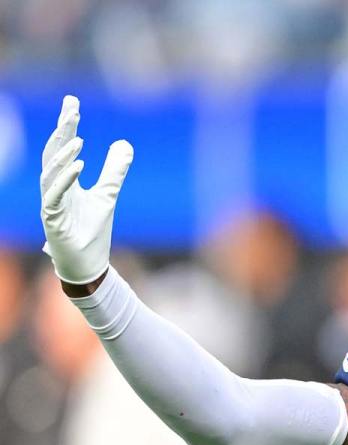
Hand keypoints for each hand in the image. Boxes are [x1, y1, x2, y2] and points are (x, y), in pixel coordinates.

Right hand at [39, 95, 133, 284]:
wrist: (88, 265)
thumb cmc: (92, 232)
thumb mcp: (108, 195)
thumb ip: (114, 171)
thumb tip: (124, 143)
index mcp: (64, 181)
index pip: (62, 147)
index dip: (67, 125)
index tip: (72, 102)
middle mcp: (54, 189)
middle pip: (53, 153)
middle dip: (62, 131)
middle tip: (71, 109)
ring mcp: (51, 203)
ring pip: (49, 173)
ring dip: (63, 155)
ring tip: (78, 139)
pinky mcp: (53, 219)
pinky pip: (54, 196)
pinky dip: (65, 180)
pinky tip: (78, 166)